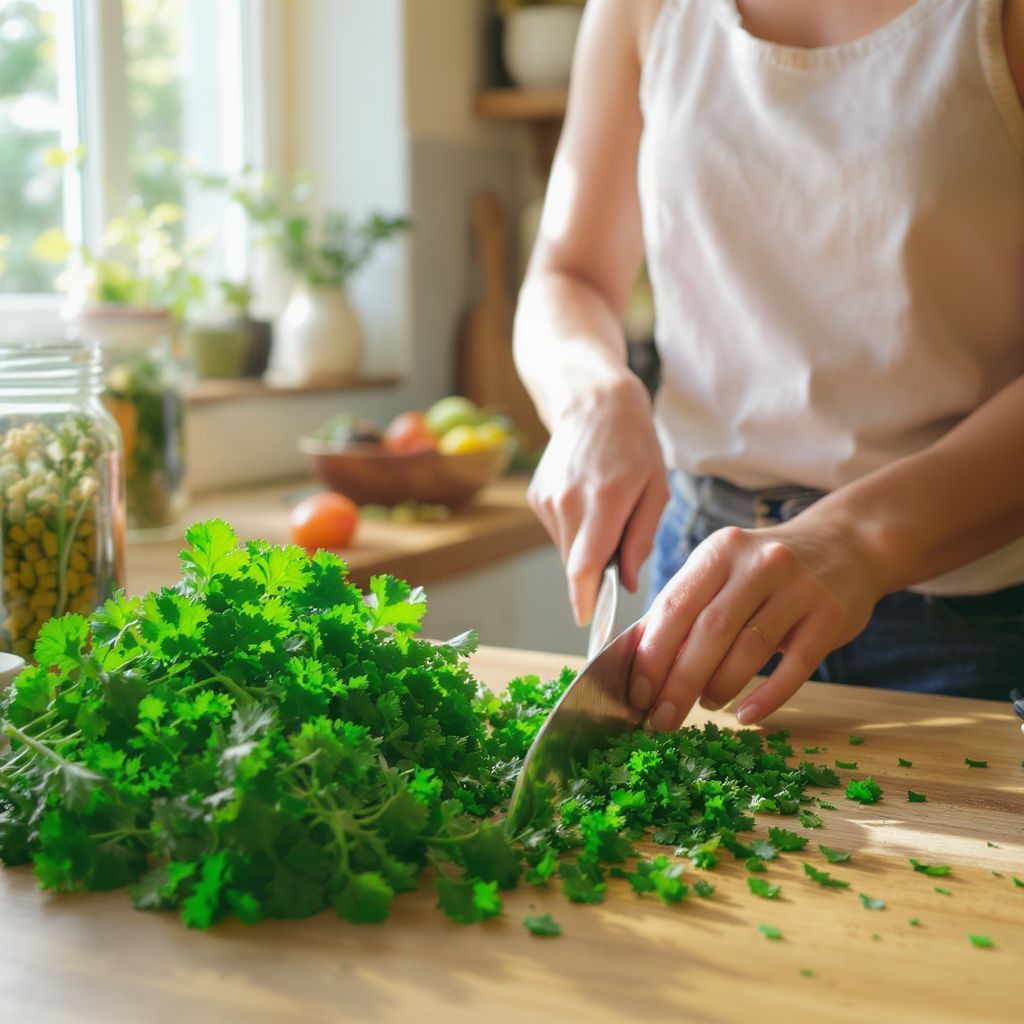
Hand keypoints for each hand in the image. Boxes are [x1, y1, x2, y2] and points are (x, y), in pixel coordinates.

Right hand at [528, 375, 668, 624]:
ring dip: (588, 546)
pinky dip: (576, 529)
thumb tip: (625, 581)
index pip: (584, 564)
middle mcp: (568, 501)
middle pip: (577, 563)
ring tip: (607, 509)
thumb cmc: (634, 443)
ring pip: (568, 549)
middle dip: (597, 571)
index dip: (583, 598)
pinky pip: (559, 531)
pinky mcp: (537, 497)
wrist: (592, 402)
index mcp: (604, 499)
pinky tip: (589, 499)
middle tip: (622, 543)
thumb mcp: (656, 487)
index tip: (587, 622)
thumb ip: (641, 538)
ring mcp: (547, 499)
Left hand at [629, 509, 885, 728]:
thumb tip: (636, 658)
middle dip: (678, 682)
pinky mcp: (831, 615)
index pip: (675, 605)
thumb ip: (683, 607)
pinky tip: (746, 715)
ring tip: (706, 704)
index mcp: (719, 551)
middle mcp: (759, 563)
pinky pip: (796, 666)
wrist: (846, 545)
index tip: (637, 693)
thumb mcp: (722, 571)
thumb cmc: (767, 569)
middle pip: (709, 631)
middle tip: (661, 718)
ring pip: (749, 648)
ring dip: (719, 686)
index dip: (652, 654)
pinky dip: (768, 697)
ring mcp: (799, 588)